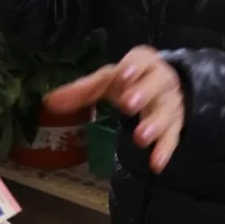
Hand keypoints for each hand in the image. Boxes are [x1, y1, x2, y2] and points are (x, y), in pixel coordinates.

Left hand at [46, 45, 184, 172]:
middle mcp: (161, 80)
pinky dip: (165, 150)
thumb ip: (81, 91)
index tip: (122, 76)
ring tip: (140, 138)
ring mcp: (171, 103)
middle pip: (158, 83)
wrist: (167, 90)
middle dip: (144, 92)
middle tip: (129, 104)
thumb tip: (48, 102)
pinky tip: (156, 163)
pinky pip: (172, 137)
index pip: (141, 59)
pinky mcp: (176, 125)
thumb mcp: (107, 82)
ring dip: (154, 124)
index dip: (133, 66)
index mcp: (143, 63)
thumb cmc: (131, 82)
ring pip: (166, 111)